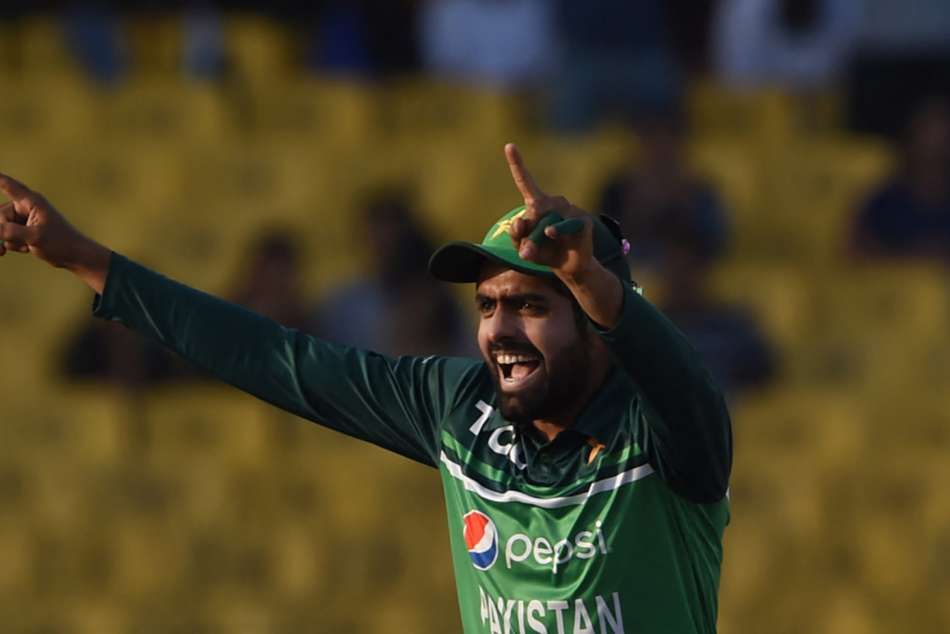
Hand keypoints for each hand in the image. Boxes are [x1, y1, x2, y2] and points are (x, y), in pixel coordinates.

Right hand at [0, 173, 110, 292]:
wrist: (74, 256)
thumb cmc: (60, 243)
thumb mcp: (34, 237)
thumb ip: (10, 231)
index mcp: (31, 201)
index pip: (8, 185)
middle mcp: (26, 207)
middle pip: (0, 215)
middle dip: (2, 230)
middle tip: (14, 242)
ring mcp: (25, 219)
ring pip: (2, 227)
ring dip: (7, 240)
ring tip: (20, 248)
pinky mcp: (25, 231)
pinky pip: (7, 235)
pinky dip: (12, 244)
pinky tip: (25, 249)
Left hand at [504, 143, 593, 281]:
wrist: (571, 267)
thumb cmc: (546, 253)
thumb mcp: (527, 250)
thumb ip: (519, 241)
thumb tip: (522, 233)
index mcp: (538, 205)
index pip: (526, 183)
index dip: (517, 164)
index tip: (509, 146)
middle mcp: (554, 202)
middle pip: (533, 212)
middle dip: (527, 232)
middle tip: (526, 249)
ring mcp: (570, 209)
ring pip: (546, 221)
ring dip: (539, 238)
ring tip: (543, 249)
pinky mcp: (583, 220)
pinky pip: (565, 225)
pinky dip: (557, 230)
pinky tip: (551, 232)